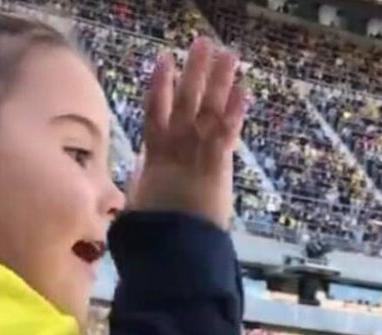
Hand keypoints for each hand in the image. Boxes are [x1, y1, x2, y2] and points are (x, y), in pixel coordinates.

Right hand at [130, 36, 245, 229]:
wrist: (173, 243)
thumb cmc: (152, 227)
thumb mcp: (137, 201)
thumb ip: (141, 180)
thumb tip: (140, 170)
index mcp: (153, 153)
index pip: (154, 109)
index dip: (159, 83)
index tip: (163, 59)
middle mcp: (176, 144)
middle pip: (186, 98)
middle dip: (194, 69)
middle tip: (202, 43)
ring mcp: (199, 151)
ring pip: (210, 106)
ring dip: (220, 79)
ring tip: (228, 54)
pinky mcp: (220, 162)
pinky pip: (229, 129)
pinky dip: (237, 108)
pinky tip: (244, 88)